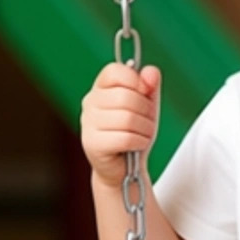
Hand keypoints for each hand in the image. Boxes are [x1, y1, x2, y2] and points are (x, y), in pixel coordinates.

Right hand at [81, 62, 160, 187]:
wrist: (124, 168)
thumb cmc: (134, 133)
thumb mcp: (146, 106)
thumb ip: (150, 86)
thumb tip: (151, 72)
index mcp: (101, 88)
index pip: (115, 71)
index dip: (136, 81)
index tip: (144, 94)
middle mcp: (90, 103)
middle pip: (125, 97)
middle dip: (146, 112)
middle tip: (146, 122)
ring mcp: (88, 123)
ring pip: (127, 119)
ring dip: (145, 129)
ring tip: (142, 135)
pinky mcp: (92, 144)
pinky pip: (125, 138)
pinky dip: (139, 142)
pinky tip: (137, 145)